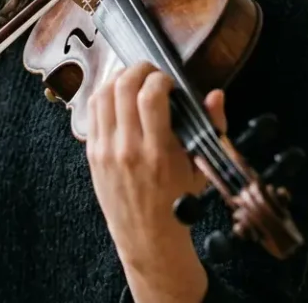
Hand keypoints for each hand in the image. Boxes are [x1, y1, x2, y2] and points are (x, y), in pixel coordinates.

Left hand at [85, 61, 226, 263]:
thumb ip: (211, 127)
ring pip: (101, 95)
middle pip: (122, 88)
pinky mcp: (92, 153)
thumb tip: (215, 95)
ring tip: (133, 78)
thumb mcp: (201, 168)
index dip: (160, 78)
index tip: (169, 80)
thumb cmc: (177, 204)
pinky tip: (117, 94)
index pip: (150, 97)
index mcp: (158, 152)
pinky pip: (91, 112)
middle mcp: (128, 149)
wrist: (148, 237)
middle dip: (138, 69)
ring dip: (118, 78)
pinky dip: (103, 95)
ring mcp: (106, 151)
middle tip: (150, 72)